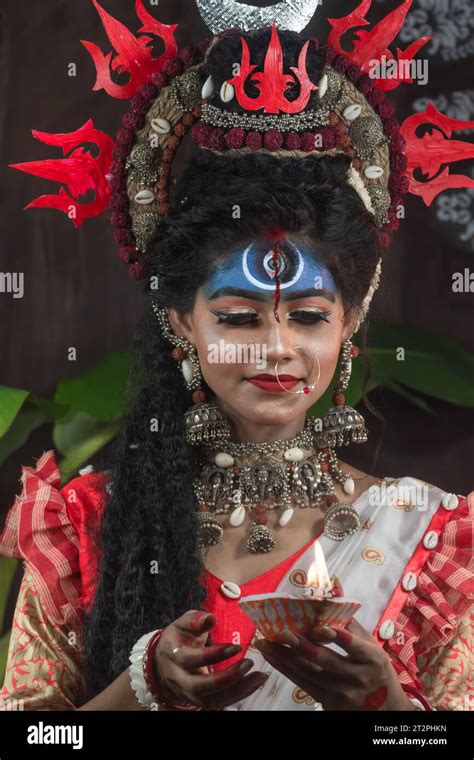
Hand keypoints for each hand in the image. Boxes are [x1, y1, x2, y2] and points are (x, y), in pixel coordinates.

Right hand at [154, 610, 268, 709]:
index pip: (191, 659)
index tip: (236, 647)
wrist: (164, 663)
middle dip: (227, 678)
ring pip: (212, 700)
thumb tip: (210, 618)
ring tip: (259, 677)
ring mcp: (188, 693)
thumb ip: (195, 620)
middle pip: (200, 687)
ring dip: (237, 690)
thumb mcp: (182, 624)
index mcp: (172, 655)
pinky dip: (239, 694)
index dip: (213, 655)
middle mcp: (178, 679)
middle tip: (249, 664)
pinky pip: (219, 703)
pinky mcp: (200, 700)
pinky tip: (254, 683)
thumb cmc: (179, 639)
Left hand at [253, 619, 414, 710]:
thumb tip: (334, 584)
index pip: (355, 647)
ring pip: (308, 672)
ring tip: (265, 642)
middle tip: (283, 632)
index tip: (322, 627)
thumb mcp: (370, 644)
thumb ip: (349, 618)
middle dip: (303, 647)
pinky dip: (284, 668)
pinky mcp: (327, 702)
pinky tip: (271, 656)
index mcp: (373, 659)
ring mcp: (341, 692)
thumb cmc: (375, 668)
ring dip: (284, 656)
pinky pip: (301, 683)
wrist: (384, 710)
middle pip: (327, 661)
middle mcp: (357, 677)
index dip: (339, 637)